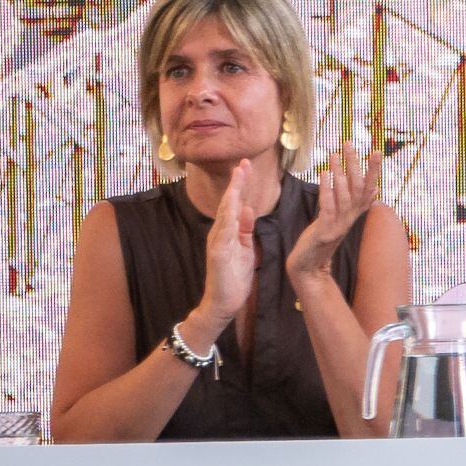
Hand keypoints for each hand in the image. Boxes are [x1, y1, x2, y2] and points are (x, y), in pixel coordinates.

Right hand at [188, 165, 261, 347]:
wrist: (223, 303)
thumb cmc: (234, 277)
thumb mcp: (245, 249)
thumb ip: (245, 229)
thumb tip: (248, 209)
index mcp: (227, 232)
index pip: (234, 204)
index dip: (240, 185)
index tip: (246, 166)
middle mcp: (219, 233)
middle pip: (228, 203)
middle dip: (236, 183)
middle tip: (243, 163)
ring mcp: (217, 243)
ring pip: (225, 213)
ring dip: (233, 194)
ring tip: (239, 177)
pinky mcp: (218, 254)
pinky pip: (224, 233)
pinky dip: (228, 219)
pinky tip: (234, 206)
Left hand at [284, 147, 374, 289]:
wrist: (308, 267)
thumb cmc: (321, 240)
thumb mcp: (340, 219)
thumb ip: (356, 204)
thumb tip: (374, 188)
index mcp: (354, 214)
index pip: (368, 188)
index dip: (373, 170)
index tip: (376, 150)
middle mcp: (350, 218)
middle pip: (358, 188)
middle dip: (356, 165)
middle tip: (350, 144)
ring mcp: (339, 226)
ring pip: (345, 196)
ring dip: (341, 174)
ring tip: (335, 155)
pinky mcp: (325, 232)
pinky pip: (328, 208)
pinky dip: (328, 190)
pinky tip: (324, 174)